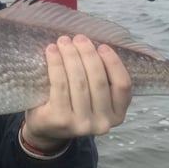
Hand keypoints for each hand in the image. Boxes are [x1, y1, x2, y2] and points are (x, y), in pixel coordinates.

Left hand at [23, 35, 131, 151]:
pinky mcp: (60, 119)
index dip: (114, 62)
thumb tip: (95, 44)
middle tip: (78, 38)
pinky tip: (52, 51)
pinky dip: (56, 64)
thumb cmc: (72, 105)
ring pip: (79, 81)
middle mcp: (103, 123)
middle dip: (88, 54)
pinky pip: (60, 85)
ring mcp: (82, 124)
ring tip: (64, 41)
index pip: (123, 85)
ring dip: (71, 56)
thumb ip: (101, 79)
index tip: (102, 46)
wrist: (46, 129)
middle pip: (99, 80)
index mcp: (117, 115)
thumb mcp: (93, 97)